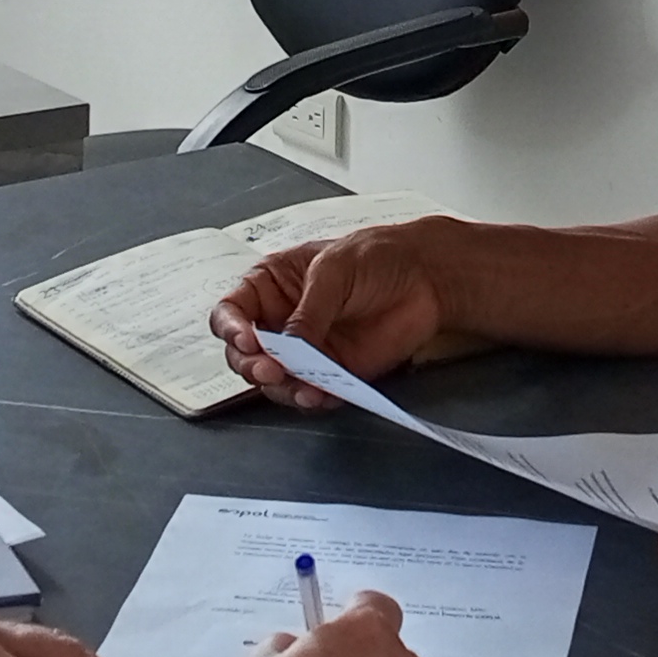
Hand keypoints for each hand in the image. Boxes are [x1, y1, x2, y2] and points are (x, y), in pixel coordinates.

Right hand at [210, 224, 454, 406]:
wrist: (426, 277)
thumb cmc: (376, 257)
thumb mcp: (335, 270)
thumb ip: (310, 310)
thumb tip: (290, 346)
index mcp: (270, 286)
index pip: (231, 312)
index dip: (231, 329)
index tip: (248, 340)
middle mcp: (280, 321)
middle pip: (244, 354)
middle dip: (252, 367)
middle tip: (271, 371)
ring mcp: (305, 350)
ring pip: (274, 381)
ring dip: (283, 389)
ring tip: (304, 390)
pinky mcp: (332, 372)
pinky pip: (311, 393)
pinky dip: (313, 398)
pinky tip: (322, 395)